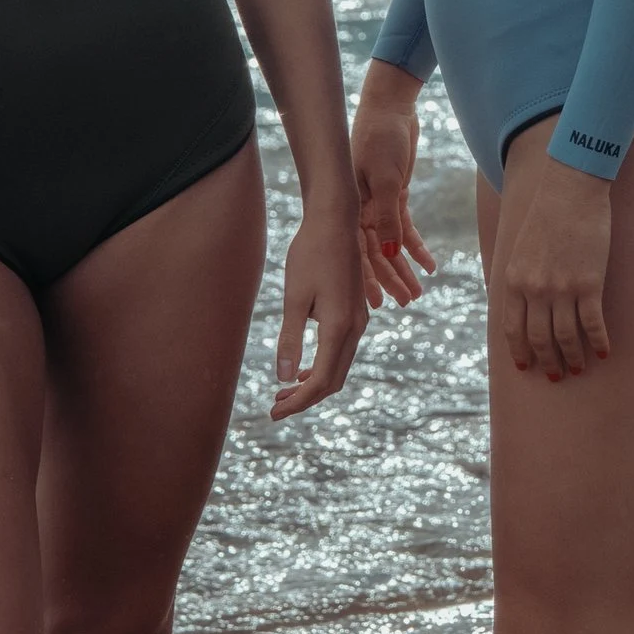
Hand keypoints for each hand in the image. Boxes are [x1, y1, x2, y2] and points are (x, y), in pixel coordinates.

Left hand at [271, 197, 370, 417]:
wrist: (335, 221)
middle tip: (276, 406)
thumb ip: (290, 338)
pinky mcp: (356, 312)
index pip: (321, 381)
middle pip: (335, 380)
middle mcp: (355, 328)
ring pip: (340, 367)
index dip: (298, 402)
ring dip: (314, 383)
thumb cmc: (310, 255)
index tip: (274, 412)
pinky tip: (302, 367)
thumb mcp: (294, 298)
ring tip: (285, 391)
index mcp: (339, 328)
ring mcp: (359, 320)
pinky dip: (323, 366)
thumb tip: (284, 378)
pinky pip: (342, 351)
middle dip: (306, 398)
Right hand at [352, 62, 438, 308]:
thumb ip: (387, 216)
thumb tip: (388, 253)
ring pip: (391, 245)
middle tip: (405, 302)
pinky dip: (416, 246)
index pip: (357, 252)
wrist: (390, 108)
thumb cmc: (381, 138)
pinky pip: (405, 228)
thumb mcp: (386, 177)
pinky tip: (429, 264)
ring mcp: (378, 204)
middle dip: (390, 279)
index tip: (374, 304)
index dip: (365, 279)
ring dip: (404, 268)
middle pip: (375, 253)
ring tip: (417, 292)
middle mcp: (361, 210)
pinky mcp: (395, 195)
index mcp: (350, 208)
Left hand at [493, 154, 611, 382]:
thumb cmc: (547, 216)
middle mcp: (534, 290)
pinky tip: (604, 352)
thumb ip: (521, 278)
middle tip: (555, 376)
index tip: (526, 367)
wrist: (570, 190)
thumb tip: (524, 304)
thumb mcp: (522, 249)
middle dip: (547, 362)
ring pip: (566, 337)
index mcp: (514, 281)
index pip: (513, 329)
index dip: (520, 351)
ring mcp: (562, 289)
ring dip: (573, 358)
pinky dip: (598, 342)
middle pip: (539, 339)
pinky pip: (592, 324)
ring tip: (579, 369)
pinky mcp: (589, 284)